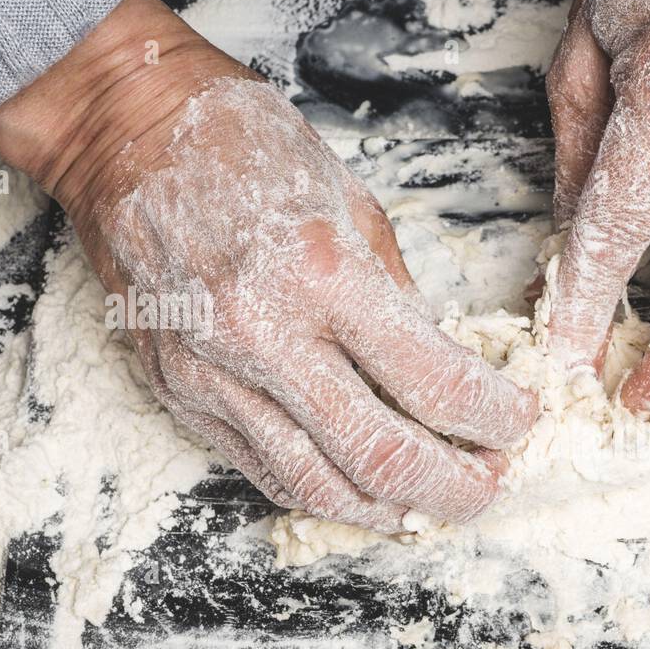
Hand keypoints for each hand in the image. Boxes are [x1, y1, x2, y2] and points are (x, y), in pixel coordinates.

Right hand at [0, 0, 536, 531]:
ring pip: (322, 487)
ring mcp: (214, 377)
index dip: (496, 418)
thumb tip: (445, 370)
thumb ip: (400, 300)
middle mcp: (264, 336)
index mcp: (322, 275)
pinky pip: (268, 473)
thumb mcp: (353, 206)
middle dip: (456, 488)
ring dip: (395, 510)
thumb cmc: (247, 152)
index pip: (436, 383)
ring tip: (438, 503)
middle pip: (384, 459)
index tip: (521, 421)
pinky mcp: (183, 398)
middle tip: (492, 483)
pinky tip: (369, 492)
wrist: (127, 138)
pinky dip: (329, 493)